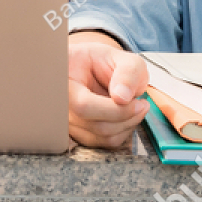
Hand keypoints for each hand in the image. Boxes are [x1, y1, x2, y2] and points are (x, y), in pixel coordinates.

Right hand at [68, 33, 148, 147]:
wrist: (94, 71)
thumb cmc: (106, 63)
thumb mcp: (122, 59)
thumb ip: (128, 73)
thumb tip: (122, 98)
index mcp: (63, 78)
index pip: (83, 105)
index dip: (114, 109)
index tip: (136, 100)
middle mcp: (60, 104)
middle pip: (94, 124)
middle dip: (126, 116)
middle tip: (142, 102)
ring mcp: (66, 121)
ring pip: (101, 136)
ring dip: (127, 124)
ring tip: (134, 106)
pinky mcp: (77, 134)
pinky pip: (104, 143)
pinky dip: (121, 131)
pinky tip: (124, 115)